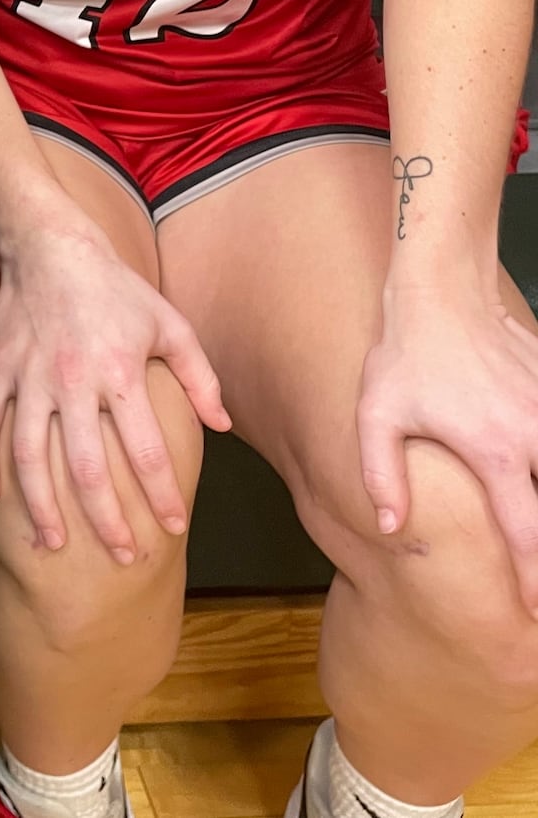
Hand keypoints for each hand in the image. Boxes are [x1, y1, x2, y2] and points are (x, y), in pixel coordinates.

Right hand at [0, 221, 230, 561]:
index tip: (175, 527)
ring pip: (31, 455)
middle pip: (88, 467)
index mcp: (120, 371)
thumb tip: (223, 425)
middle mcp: (73, 380)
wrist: (50, 245)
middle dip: (107, 520)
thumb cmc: (114, 287)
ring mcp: (30, 377)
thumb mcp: (169, 323)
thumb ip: (198, 375)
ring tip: (55, 545)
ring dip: (43, 505)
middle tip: (123, 556)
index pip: (146, 449)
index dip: (161, 494)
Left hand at [359, 284, 537, 610]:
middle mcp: (534, 434)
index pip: (527, 533)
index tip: (533, 611)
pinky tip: (535, 474)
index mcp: (494, 450)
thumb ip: (381, 474)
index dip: (533, 579)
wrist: (441, 290)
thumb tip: (390, 528)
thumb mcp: (378, 414)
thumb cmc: (405, 354)